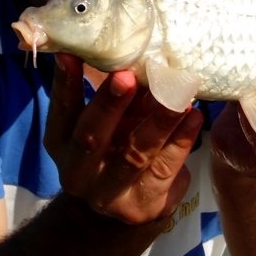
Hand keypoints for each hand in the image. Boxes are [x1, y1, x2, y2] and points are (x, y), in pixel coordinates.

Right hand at [45, 54, 202, 224]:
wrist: (127, 205)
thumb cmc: (116, 146)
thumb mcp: (110, 122)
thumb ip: (117, 94)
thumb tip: (134, 50)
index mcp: (62, 143)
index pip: (62, 111)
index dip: (65, 84)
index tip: (72, 55)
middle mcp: (78, 171)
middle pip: (92, 136)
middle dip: (110, 103)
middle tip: (127, 75)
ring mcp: (109, 193)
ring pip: (135, 154)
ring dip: (158, 120)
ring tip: (178, 95)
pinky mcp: (144, 204)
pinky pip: (166, 167)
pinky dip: (182, 139)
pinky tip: (194, 117)